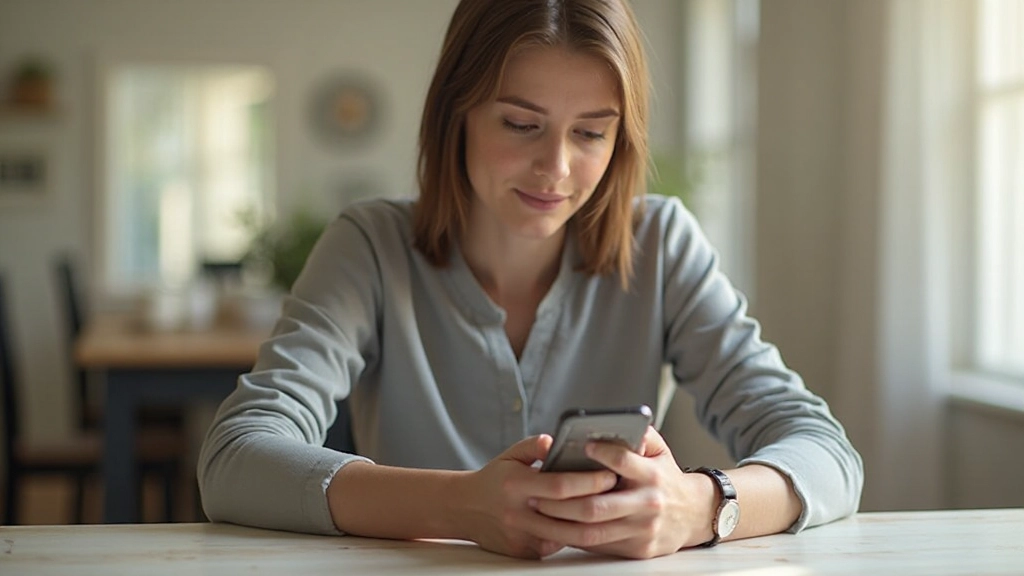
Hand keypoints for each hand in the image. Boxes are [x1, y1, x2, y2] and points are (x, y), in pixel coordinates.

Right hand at [453, 434, 618, 558]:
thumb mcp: (510, 455)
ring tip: (609, 510)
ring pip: (567, 536)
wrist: (464, 509)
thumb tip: (555, 441)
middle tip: (619, 493)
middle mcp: (517, 513)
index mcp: (516, 485)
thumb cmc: (494, 479)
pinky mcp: (524, 552)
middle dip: (599, 503)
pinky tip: (586, 523)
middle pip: (569, 514)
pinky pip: (556, 545)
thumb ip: (533, 446)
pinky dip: (572, 535)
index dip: (589, 482)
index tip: (610, 475)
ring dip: (591, 524)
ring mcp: (521, 536)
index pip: (561, 486)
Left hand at [530, 426, 716, 558]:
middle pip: (597, 506)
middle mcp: (647, 504)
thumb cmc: (667, 478)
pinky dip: (573, 537)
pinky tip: (554, 528)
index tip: (580, 444)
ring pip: (592, 531)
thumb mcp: (660, 451)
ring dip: (559, 524)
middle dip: (561, 501)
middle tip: (536, 492)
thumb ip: (640, 434)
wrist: (695, 515)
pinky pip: (599, 546)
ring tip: (537, 511)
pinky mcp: (637, 549)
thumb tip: (616, 423)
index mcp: (652, 475)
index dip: (601, 453)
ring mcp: (642, 530)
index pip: (623, 462)